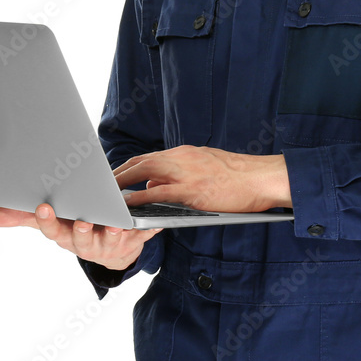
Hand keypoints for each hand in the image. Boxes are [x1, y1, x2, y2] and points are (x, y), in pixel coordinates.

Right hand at [0, 204, 162, 269]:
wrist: (112, 245)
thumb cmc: (76, 227)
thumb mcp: (52, 222)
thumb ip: (23, 217)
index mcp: (65, 236)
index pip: (53, 231)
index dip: (47, 220)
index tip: (44, 206)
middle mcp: (86, 244)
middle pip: (82, 241)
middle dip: (82, 232)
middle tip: (83, 222)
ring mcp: (110, 244)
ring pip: (111, 241)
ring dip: (114, 233)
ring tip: (117, 225)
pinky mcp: (133, 240)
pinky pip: (140, 236)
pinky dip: (145, 230)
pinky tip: (150, 223)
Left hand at [113, 145, 291, 212]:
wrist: (261, 178)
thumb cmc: (238, 176)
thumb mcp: (206, 166)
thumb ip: (181, 172)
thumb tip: (156, 181)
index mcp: (185, 153)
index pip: (148, 158)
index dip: (127, 167)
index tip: (112, 176)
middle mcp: (181, 159)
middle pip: (139, 162)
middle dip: (117, 174)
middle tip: (100, 187)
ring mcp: (186, 174)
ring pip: (144, 173)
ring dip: (122, 185)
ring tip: (106, 197)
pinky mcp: (193, 191)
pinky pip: (158, 193)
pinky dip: (139, 198)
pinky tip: (128, 207)